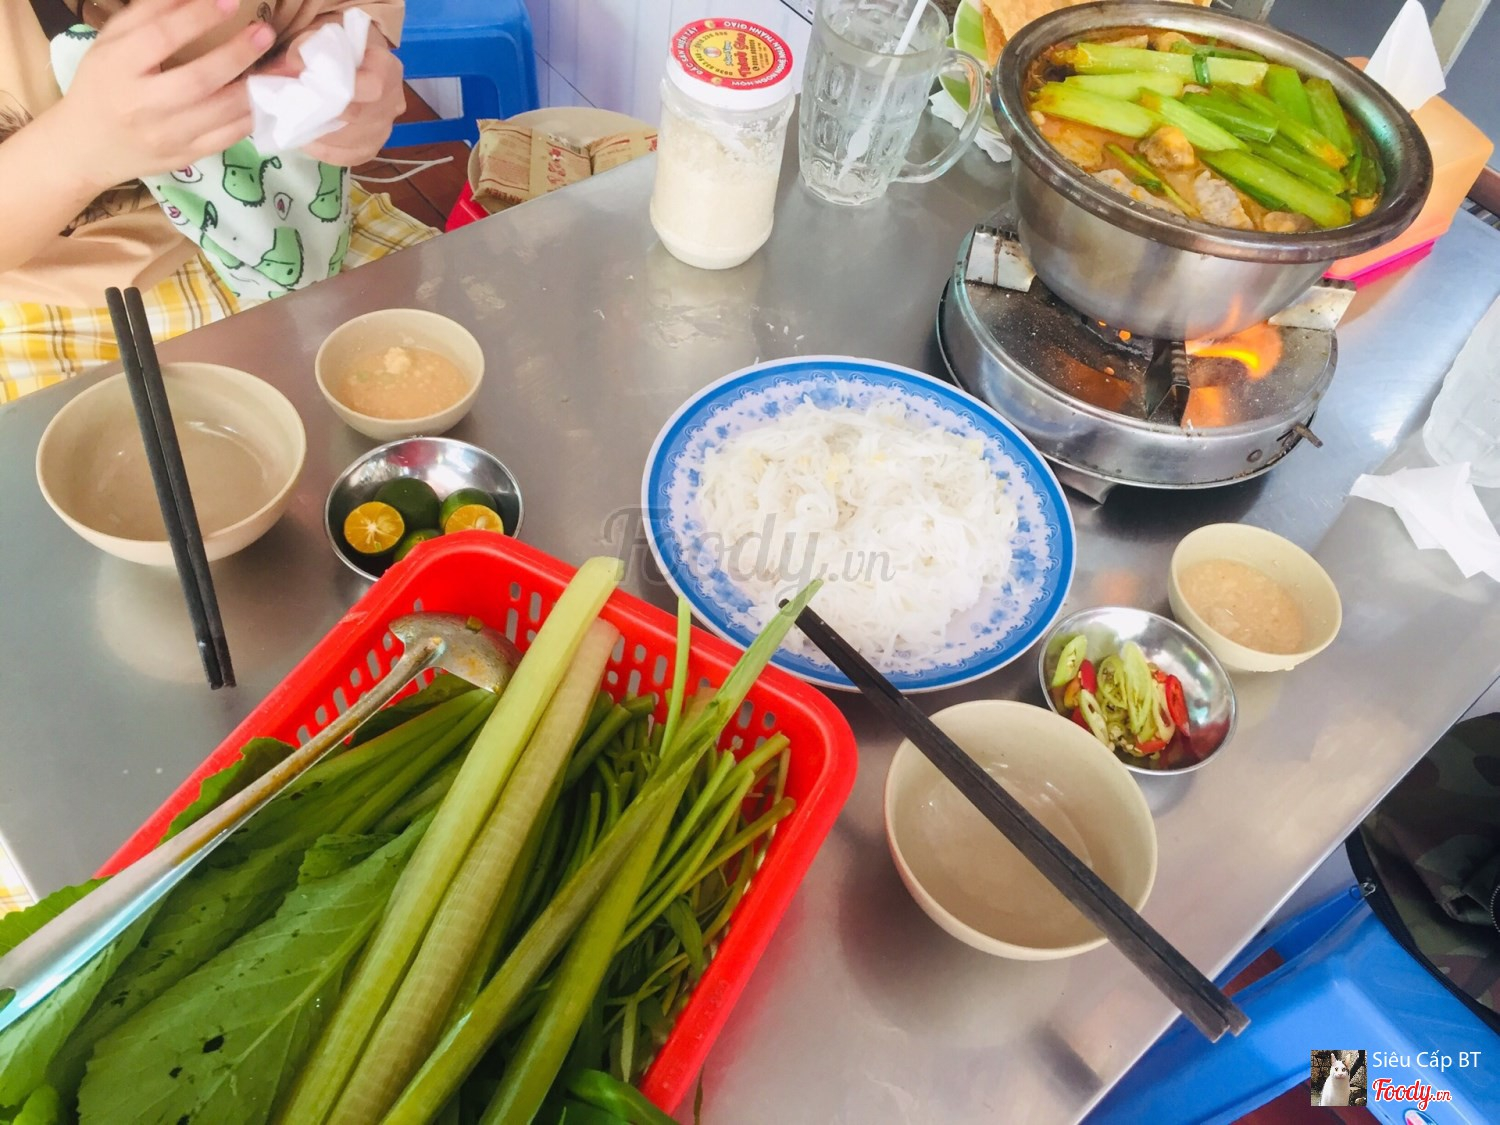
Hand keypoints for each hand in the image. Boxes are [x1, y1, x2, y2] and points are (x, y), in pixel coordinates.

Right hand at [50, 0, 272, 191]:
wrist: (89, 146)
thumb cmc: (104, 83)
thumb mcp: (113, 42)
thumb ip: (149, 15)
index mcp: (117, 66)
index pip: (161, 37)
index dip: (198, 17)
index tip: (230, 1)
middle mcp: (142, 104)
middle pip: (199, 79)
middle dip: (237, 54)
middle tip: (264, 32)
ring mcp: (167, 136)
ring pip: (221, 112)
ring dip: (255, 87)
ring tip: (278, 66)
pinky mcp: (187, 157)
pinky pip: (228, 137)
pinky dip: (252, 115)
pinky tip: (266, 96)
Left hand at [262, 26, 404, 165]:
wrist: (347, 66)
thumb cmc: (332, 50)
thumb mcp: (316, 39)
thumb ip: (302, 52)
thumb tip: (287, 72)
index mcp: (387, 69)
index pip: (372, 86)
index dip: (342, 89)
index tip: (310, 85)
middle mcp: (393, 103)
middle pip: (358, 117)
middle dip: (322, 113)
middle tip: (293, 107)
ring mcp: (384, 130)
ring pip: (350, 141)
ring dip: (318, 133)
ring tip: (296, 121)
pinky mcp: (371, 149)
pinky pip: (345, 157)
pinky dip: (321, 148)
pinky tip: (307, 136)